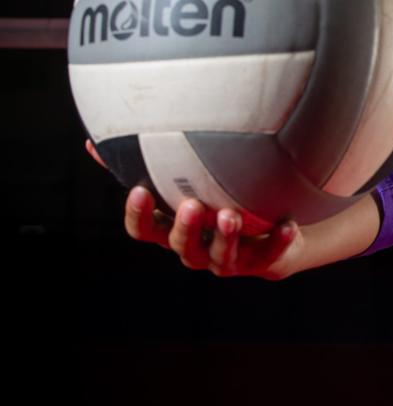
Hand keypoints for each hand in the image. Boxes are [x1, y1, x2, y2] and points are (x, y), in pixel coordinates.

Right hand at [86, 139, 301, 279]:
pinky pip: (269, 254)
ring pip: (221, 255)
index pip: (145, 231)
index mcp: (172, 232)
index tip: (140, 190)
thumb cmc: (211, 205)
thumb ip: (138, 167)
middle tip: (193, 205)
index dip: (140, 215)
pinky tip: (287, 225)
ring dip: (226, 236)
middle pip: (182, 246)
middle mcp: (196, 250)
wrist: (264, 236)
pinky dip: (278, 241)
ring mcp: (227, 260)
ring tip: (231, 216)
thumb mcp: (177, 187)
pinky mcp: (261, 261)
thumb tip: (92, 143)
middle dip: (186, 227)